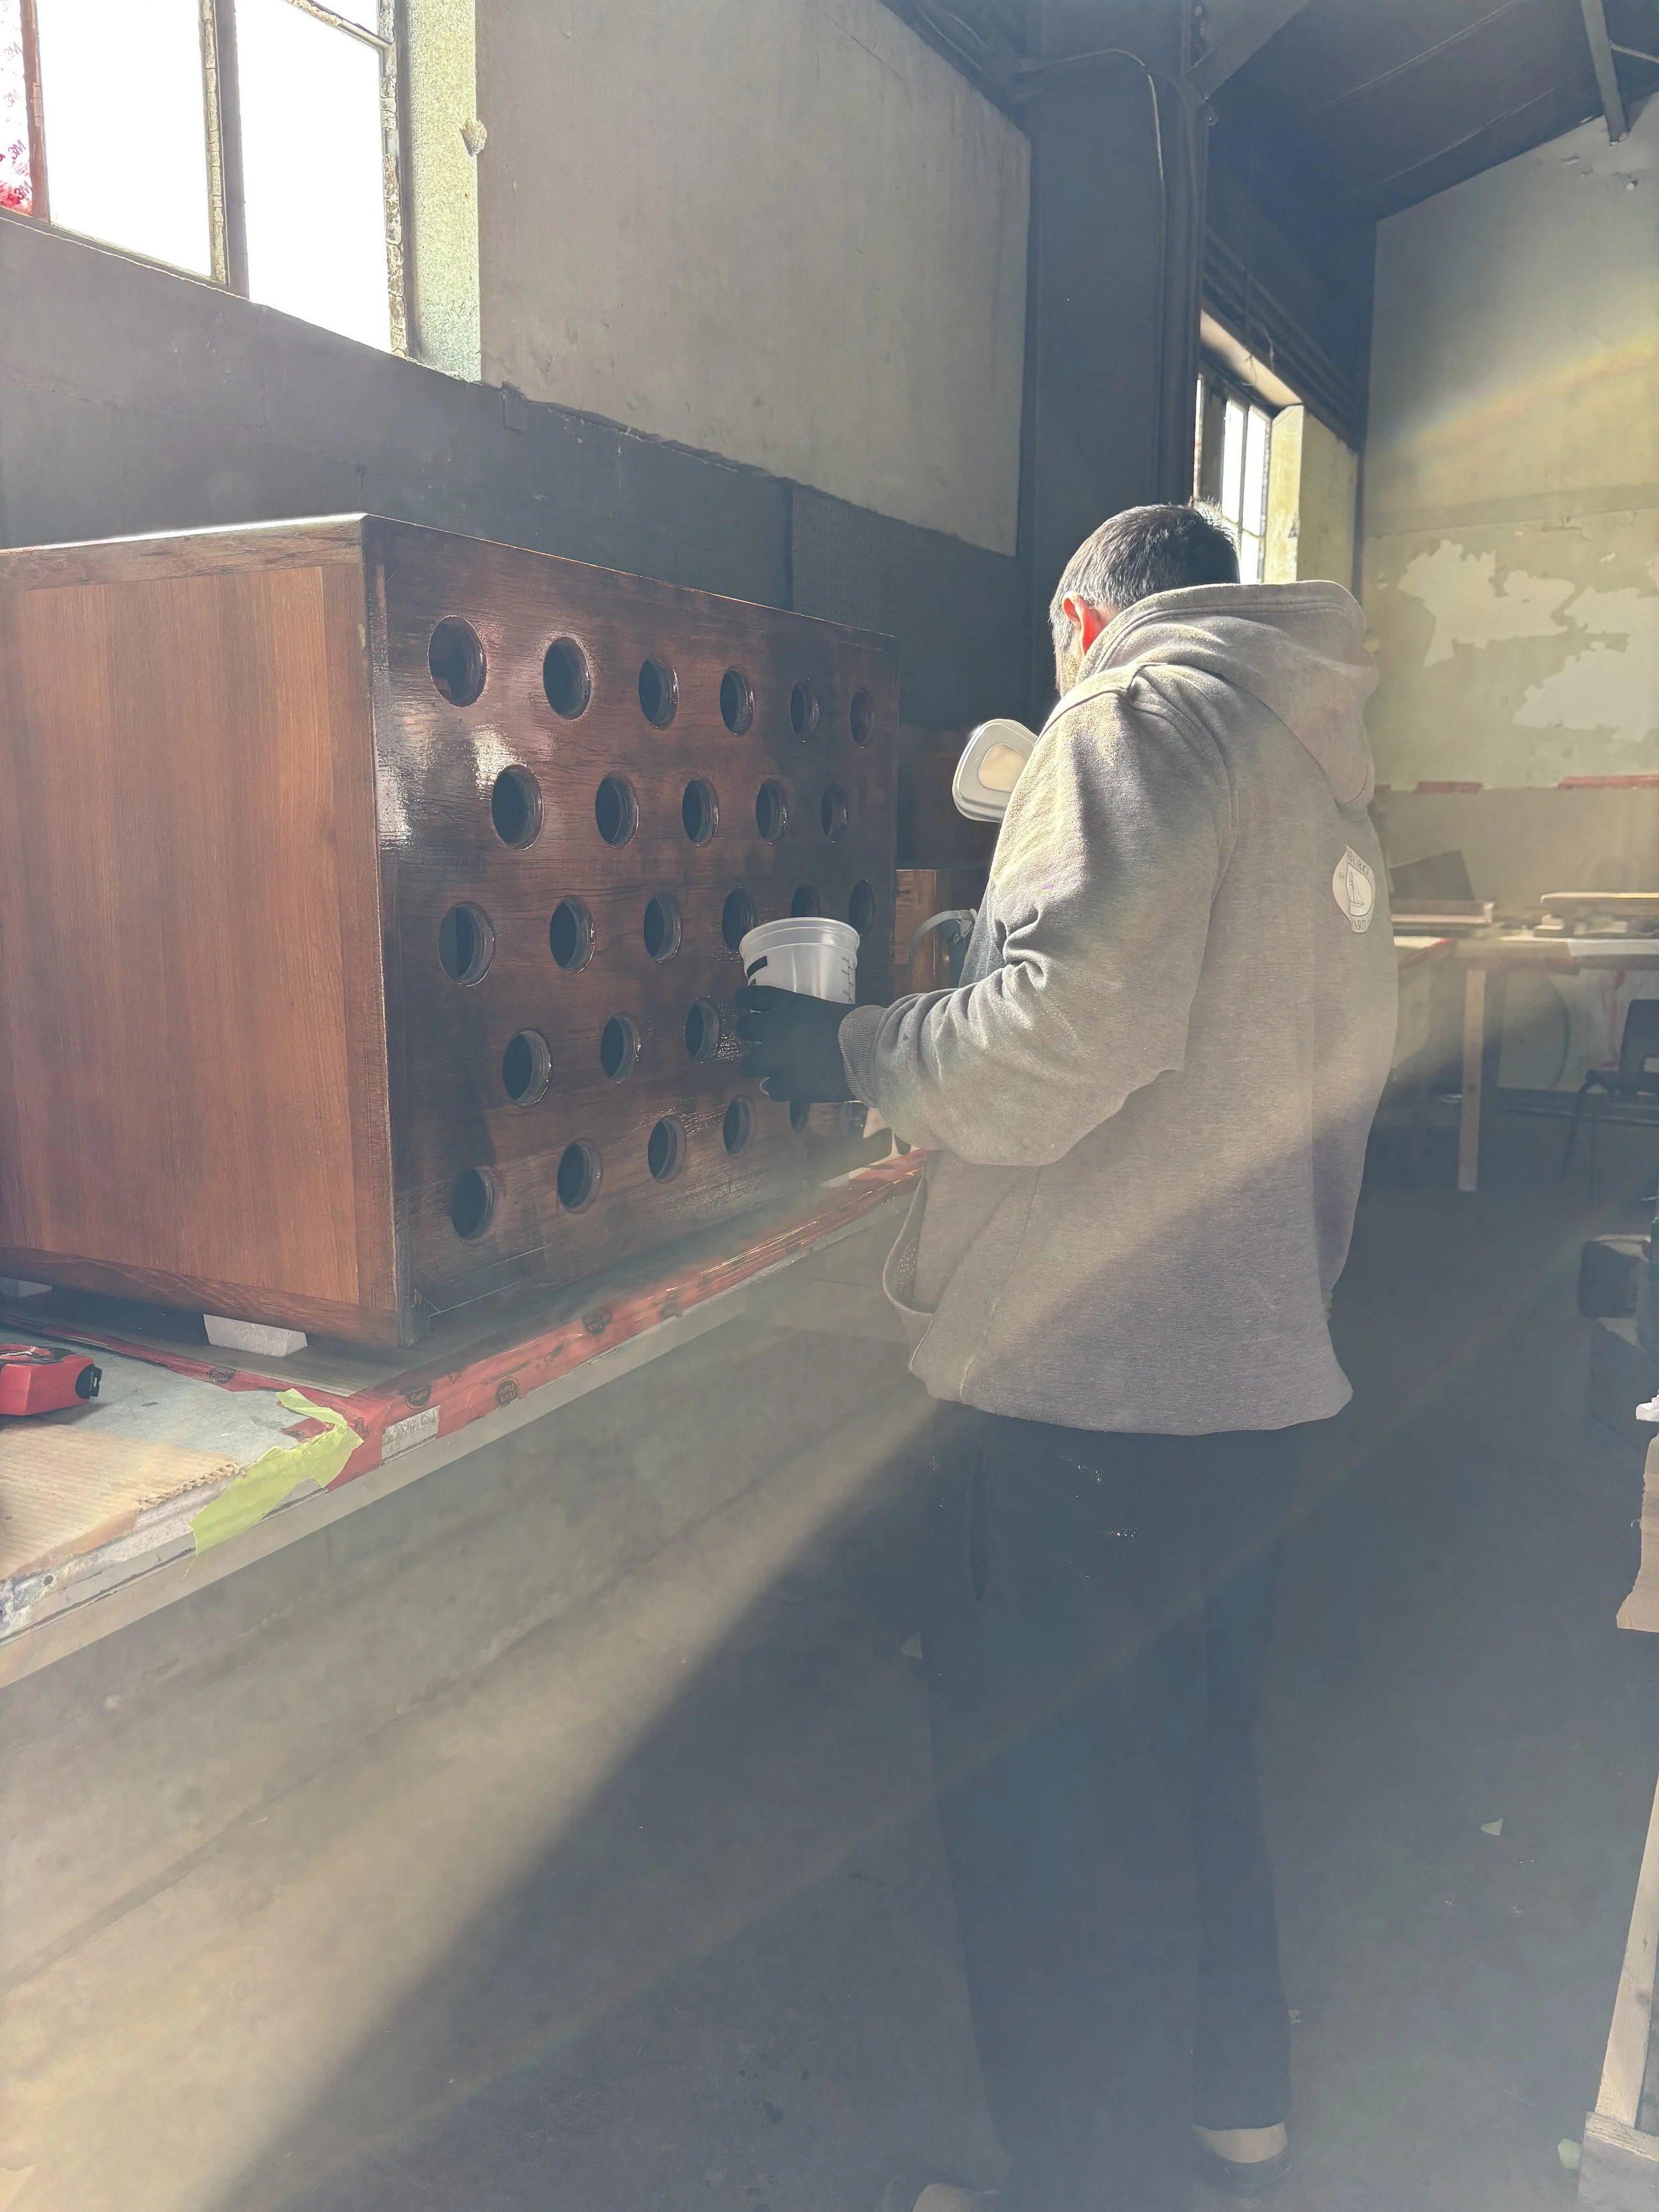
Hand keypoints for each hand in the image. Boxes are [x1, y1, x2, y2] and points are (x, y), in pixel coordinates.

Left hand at [735, 985, 855, 1103]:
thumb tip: (808, 1032)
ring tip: (770, 1070)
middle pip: (745, 1029)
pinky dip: (778, 1087)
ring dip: (759, 1065)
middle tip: (756, 1040)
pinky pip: (770, 1088)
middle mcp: (776, 1029)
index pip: (756, 997)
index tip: (740, 1001)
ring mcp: (777, 1059)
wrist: (869, 1054)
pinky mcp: (785, 1085)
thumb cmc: (860, 1027)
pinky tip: (788, 1086)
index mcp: (791, 1006)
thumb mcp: (829, 1011)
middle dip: (748, 1033)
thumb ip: (809, 1019)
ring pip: (749, 1065)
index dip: (745, 999)